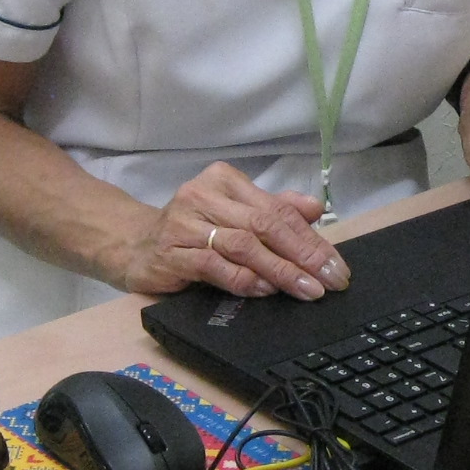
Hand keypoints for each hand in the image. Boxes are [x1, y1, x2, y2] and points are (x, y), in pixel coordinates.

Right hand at [115, 162, 349, 299]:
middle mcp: (204, 195)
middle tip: (330, 279)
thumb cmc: (191, 231)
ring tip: (306, 288)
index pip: (278, 208)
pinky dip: (243, 279)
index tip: (337, 265)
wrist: (132, 245)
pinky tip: (265, 290)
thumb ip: (274, 209)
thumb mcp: (235, 214)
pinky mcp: (171, 253)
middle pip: (265, 224)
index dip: (312, 237)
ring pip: (243, 245)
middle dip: (303, 254)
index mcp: (225, 180)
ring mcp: (185, 223)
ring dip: (279, 269)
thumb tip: (316, 208)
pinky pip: (214, 266)